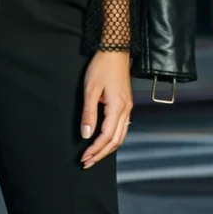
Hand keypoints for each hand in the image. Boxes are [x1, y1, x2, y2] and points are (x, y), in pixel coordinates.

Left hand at [79, 50, 132, 167]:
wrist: (115, 50)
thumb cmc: (102, 66)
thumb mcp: (90, 90)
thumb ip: (88, 114)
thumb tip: (86, 135)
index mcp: (118, 107)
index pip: (106, 136)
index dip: (95, 149)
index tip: (84, 158)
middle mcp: (126, 110)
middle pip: (115, 141)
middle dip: (101, 154)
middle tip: (87, 163)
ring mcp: (128, 107)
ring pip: (121, 136)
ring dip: (107, 148)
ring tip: (94, 156)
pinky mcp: (126, 104)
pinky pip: (122, 128)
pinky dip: (113, 139)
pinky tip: (104, 141)